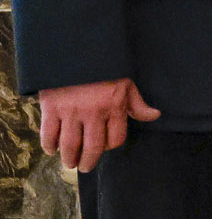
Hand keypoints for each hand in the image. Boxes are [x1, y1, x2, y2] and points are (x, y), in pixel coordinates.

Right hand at [36, 79, 158, 172]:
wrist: (76, 51)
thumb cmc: (104, 68)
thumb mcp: (126, 83)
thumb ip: (137, 104)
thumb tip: (155, 116)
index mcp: (114, 107)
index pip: (116, 139)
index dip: (110, 147)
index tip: (104, 149)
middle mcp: (94, 112)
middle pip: (93, 147)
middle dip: (88, 162)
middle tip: (84, 167)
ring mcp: (71, 111)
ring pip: (70, 145)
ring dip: (69, 159)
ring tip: (69, 164)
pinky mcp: (52, 108)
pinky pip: (49, 134)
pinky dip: (49, 146)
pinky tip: (52, 150)